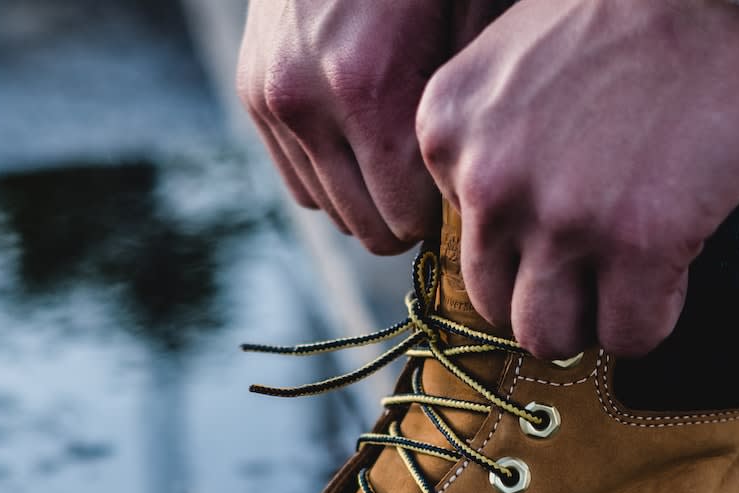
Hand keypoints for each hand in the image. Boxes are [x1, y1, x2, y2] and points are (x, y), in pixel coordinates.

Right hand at [236, 0, 459, 252]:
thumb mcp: (468, 16)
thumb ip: (469, 102)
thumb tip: (486, 179)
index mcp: (367, 87)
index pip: (408, 216)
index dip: (444, 207)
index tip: (463, 180)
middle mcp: (307, 102)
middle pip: (366, 226)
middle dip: (407, 213)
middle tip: (438, 182)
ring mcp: (272, 100)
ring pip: (329, 209)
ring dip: (368, 195)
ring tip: (402, 160)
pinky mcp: (252, 93)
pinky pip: (298, 180)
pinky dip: (332, 175)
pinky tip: (364, 144)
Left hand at [416, 0, 738, 357]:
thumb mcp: (525, 49)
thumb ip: (500, 129)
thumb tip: (519, 214)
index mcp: (446, 129)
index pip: (463, 236)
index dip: (525, 233)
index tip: (576, 199)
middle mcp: (486, 180)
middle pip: (494, 300)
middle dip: (552, 290)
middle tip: (607, 257)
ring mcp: (558, 218)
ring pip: (548, 335)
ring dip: (595, 317)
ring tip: (637, 273)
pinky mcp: (638, 245)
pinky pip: (630, 335)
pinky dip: (656, 317)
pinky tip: (679, 264)